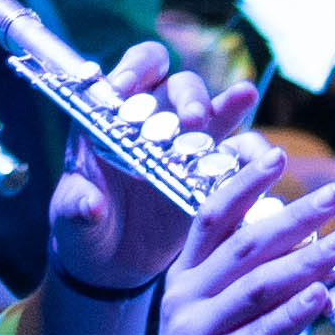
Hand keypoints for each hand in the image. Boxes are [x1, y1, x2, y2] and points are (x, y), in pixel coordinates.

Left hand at [45, 44, 264, 298]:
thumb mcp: (71, 218)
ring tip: (241, 105)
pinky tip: (263, 160)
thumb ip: (77, 207)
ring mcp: (190, 146)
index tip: (127, 88)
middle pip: (182, 86)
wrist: (112, 266)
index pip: (134, 69)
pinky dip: (253, 155)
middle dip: (189, 97)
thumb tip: (91, 204)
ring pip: (219, 111)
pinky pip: (241, 155)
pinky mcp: (215, 175)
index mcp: (118, 117)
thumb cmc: (85, 228)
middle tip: (193, 120)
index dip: (135, 69)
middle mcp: (159, 121)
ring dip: (230, 108)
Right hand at [151, 153, 334, 334]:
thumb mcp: (219, 314)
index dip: (243, 184)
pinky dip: (294, 314)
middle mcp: (184, 298)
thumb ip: (249, 280)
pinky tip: (323, 296)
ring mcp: (194, 333)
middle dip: (293, 217)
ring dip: (306, 261)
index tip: (276, 155)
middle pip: (243, 246)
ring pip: (257, 287)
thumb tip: (305, 242)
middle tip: (334, 196)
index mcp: (184, 277)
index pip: (210, 218)